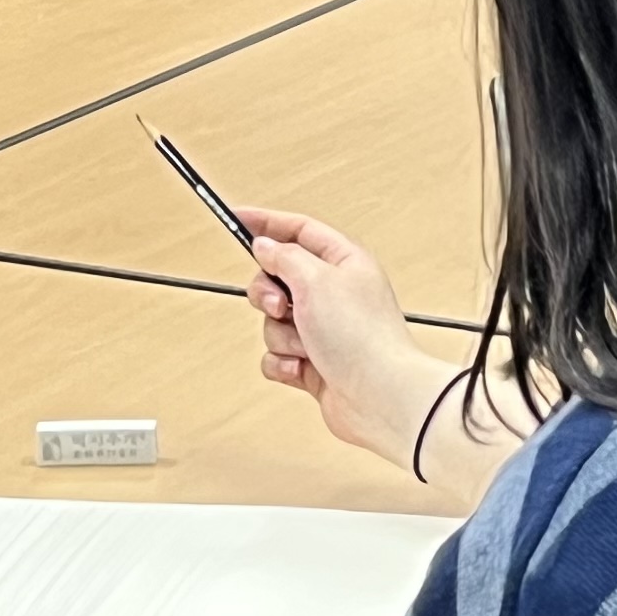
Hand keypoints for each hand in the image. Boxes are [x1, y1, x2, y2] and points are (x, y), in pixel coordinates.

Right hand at [238, 205, 442, 473]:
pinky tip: (303, 368)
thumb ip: (285, 257)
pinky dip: (283, 363)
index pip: (299, 230)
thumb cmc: (362, 338)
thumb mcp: (316, 281)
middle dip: (269, 295)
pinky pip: (276, 355)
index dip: (267, 222)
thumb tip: (266, 245)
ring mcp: (324, 329)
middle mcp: (334, 293)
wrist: (380, 397)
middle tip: (281, 306)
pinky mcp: (314, 362)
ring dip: (282, 335)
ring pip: (273, 321)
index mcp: (344, 262)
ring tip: (306, 346)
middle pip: (278, 278)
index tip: (237, 218)